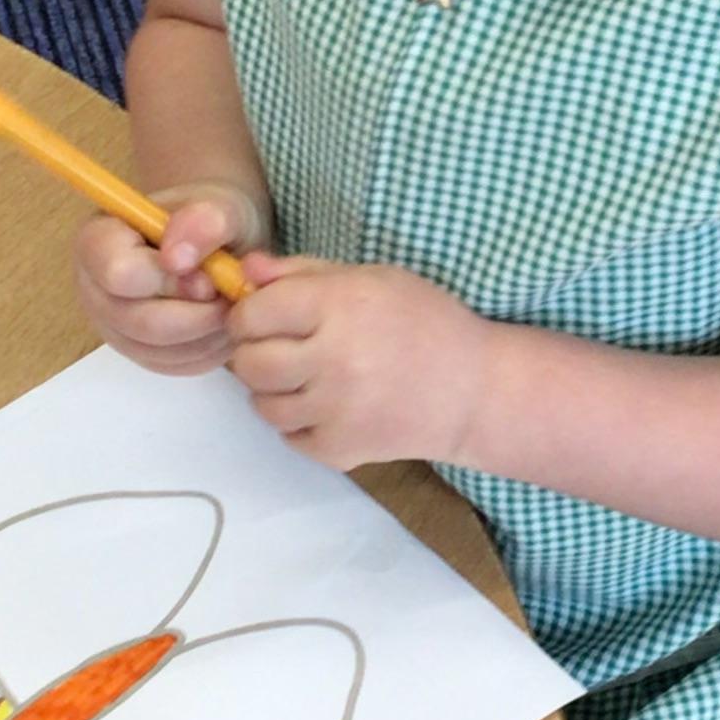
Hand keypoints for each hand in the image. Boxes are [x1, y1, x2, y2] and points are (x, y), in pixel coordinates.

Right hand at [72, 182, 269, 377]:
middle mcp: (96, 289)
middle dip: (197, 314)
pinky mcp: (141, 354)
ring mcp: (115, 327)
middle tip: (231, 293)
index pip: (118, 274)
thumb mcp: (217, 205)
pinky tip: (225, 320)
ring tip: (232, 301)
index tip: (207, 273)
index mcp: (98, 242)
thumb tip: (178, 259)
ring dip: (208, 333)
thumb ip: (202, 221)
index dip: (168, 280)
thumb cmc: (208, 220)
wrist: (213, 240)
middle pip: (139, 322)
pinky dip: (210, 349)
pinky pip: (175, 366)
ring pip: (160, 351)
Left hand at [223, 256, 494, 469]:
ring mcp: (337, 410)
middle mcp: (335, 359)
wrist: (474, 390)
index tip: (262, 316)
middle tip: (280, 348)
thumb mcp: (370, 279)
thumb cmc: (423, 322)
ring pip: (263, 404)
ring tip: (306, 377)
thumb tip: (245, 269)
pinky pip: (289, 436)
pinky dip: (299, 422)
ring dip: (273, 390)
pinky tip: (327, 404)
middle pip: (250, 363)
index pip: (254, 313)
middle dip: (254, 353)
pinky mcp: (341, 450)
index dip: (249, 313)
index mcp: (340, 305)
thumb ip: (302, 272)